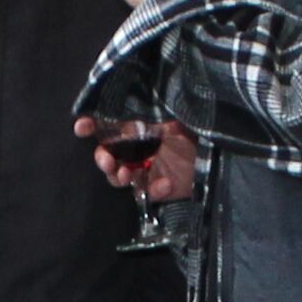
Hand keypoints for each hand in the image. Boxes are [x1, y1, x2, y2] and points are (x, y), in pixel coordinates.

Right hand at [77, 112, 197, 203]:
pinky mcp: (158, 188)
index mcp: (138, 128)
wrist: (219, 156)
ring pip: (119, 177)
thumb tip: (130, 110)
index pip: (107, 125)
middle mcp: (138, 149)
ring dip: (118, 176)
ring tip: (128, 174)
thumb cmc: (196, 133)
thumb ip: (152, 115)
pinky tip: (165, 183)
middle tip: (108, 161)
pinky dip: (154, 188)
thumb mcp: (174, 119)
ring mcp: (146, 170)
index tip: (81, 127)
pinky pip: (147, 192)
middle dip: (102, 158)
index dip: (91, 125)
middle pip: (107, 155)